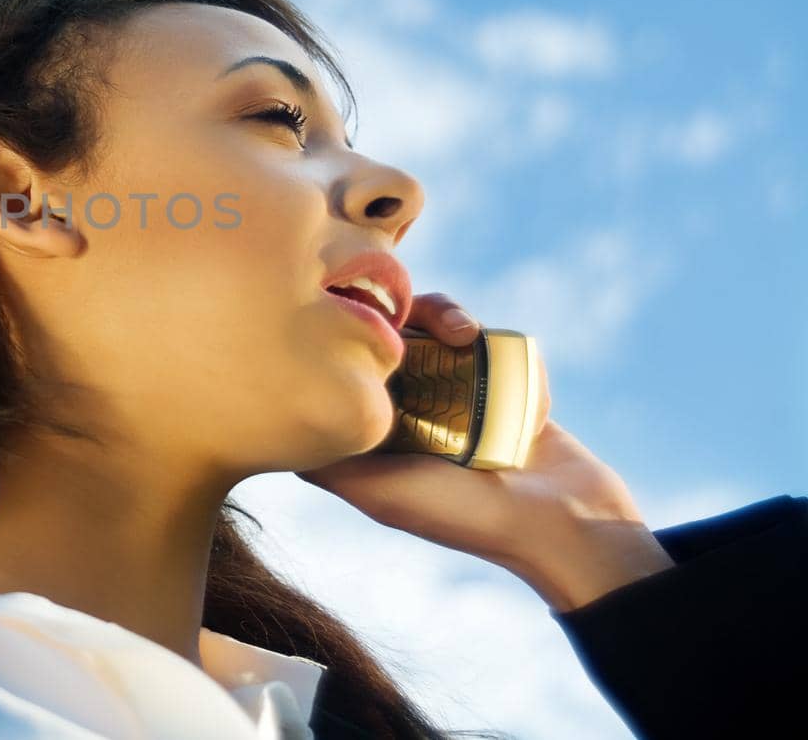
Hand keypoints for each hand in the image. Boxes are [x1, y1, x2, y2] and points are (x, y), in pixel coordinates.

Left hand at [295, 292, 673, 609]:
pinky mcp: (508, 384)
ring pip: (441, 324)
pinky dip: (502, 344)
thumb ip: (328, 466)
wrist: (559, 525)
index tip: (360, 319)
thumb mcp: (380, 494)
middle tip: (424, 319)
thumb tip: (279, 435)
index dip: (351, 330)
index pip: (354, 359)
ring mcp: (463, 392)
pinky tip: (507, 371)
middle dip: (410, 313)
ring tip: (469, 331)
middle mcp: (418, 406)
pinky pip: (494, 341)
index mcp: (384, 426)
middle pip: (396, 329)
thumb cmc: (462, 515)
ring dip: (452, 316)